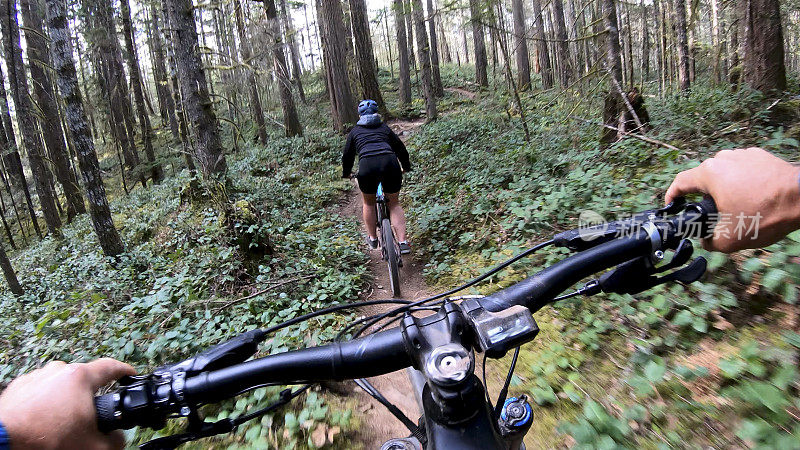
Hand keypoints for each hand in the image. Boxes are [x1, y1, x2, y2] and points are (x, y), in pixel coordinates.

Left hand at [0, 358, 135, 449]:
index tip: (130, 374)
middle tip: (90, 415)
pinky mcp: (18, 388)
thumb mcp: (92, 445)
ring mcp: (36, 377)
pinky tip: (44, 421)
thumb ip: (114, 440)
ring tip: (63, 422)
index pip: (111, 367)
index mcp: (80, 378)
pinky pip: (40, 392)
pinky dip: (45, 404)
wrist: (3, 442)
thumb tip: (118, 438)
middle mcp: (59, 371)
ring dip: (65, 400)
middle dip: (90, 395)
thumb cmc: (45, 439)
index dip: (124, 370)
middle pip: (84, 378)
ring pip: (60, 385)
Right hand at [665, 147, 799, 251]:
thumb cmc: (765, 214)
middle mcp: (724, 159)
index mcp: (710, 173)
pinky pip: (743, 170)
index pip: (680, 182)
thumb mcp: (729, 239)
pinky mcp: (762, 157)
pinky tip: (754, 198)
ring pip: (725, 174)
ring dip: (725, 189)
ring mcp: (744, 155)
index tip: (671, 205)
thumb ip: (709, 241)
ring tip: (736, 207)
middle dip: (704, 196)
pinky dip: (743, 183)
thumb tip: (706, 240)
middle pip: (704, 179)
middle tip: (712, 215)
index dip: (671, 195)